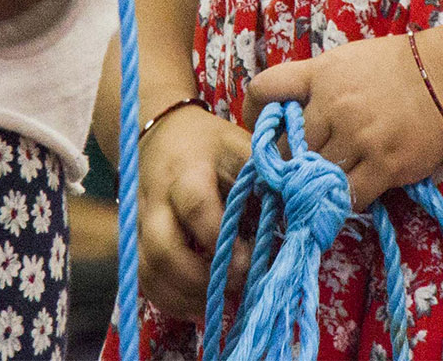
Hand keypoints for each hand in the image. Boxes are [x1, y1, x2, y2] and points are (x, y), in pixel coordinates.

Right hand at [138, 105, 251, 315]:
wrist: (165, 135)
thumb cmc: (213, 144)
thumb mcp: (243, 148)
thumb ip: (269, 179)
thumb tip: (305, 214)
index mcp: (186, 172)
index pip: (196, 207)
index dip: (222, 240)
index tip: (250, 257)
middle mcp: (155, 202)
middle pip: (163, 251)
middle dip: (201, 279)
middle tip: (238, 285)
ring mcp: (140, 226)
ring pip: (149, 273)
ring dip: (187, 296)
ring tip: (224, 302)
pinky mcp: (137, 244)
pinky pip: (146, 281)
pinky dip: (172, 301)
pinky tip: (202, 308)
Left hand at [244, 34, 442, 210]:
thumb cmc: (394, 67)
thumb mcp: (345, 61)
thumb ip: (312, 84)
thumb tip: (283, 115)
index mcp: (320, 75)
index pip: (264, 89)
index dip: (252, 114)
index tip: (259, 133)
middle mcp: (333, 106)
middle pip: (286, 148)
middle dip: (285, 164)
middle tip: (289, 175)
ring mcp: (359, 137)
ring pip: (314, 176)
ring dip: (312, 187)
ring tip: (314, 192)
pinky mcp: (384, 164)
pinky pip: (348, 197)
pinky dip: (341, 201)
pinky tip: (344, 195)